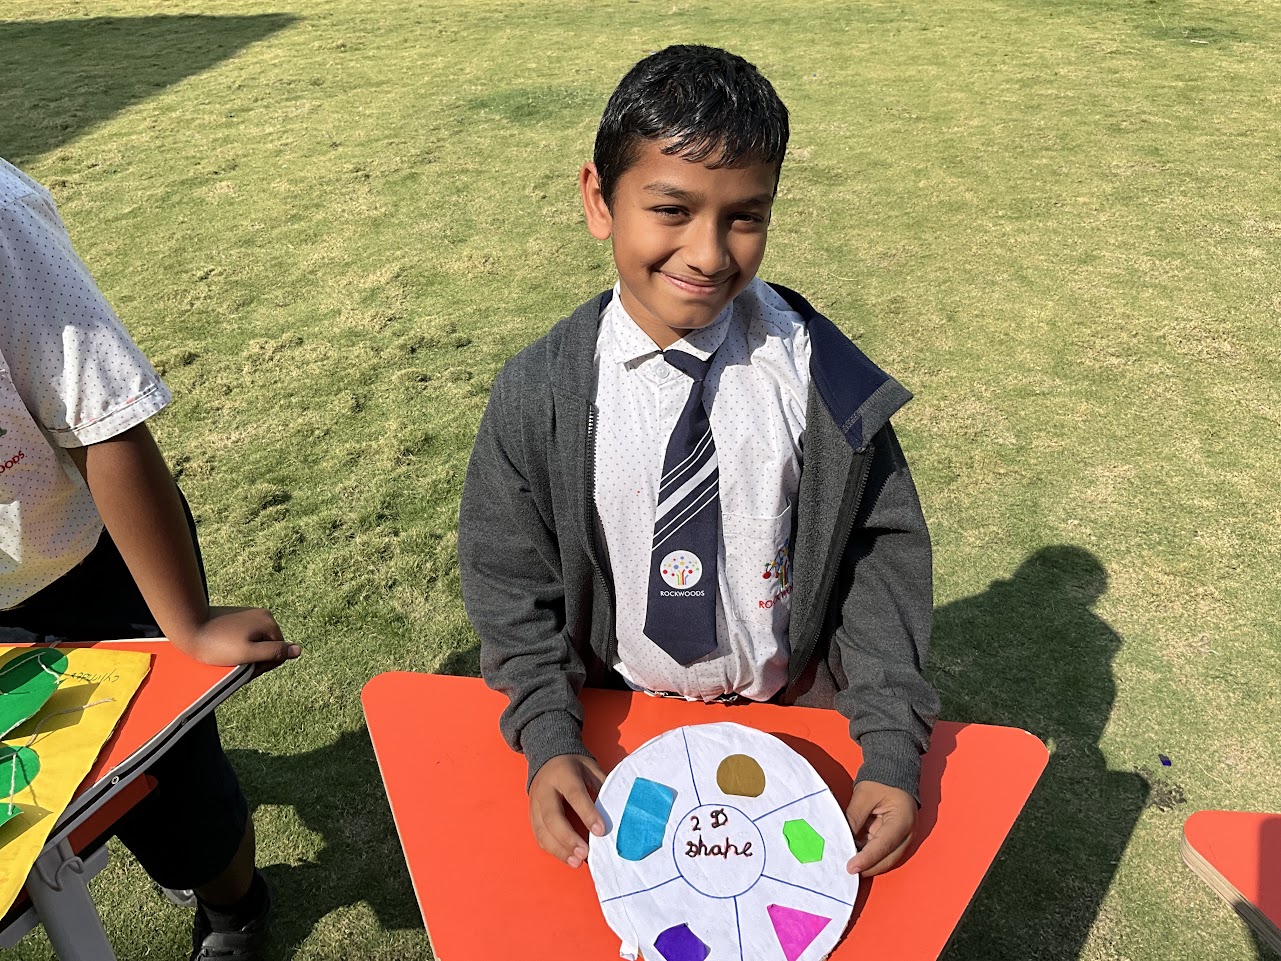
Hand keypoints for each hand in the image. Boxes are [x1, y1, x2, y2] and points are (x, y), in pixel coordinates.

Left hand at [171, 606, 299, 672]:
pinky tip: (223, 649)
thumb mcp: (248, 654)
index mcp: (268, 623)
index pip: (278, 652)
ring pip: (254, 642)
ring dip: (244, 653)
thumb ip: (274, 652)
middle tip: (233, 663)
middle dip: (253, 659)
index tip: (244, 668)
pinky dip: (236, 645)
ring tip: (226, 657)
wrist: (187, 626)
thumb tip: (298, 650)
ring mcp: (248, 615)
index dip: (263, 666)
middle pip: (267, 646)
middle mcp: (262, 616)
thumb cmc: (216, 644)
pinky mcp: (236, 617)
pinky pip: (243, 636)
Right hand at [529, 754, 606, 867]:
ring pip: (542, 829)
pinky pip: (538, 834)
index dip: (587, 813)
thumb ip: (602, 786)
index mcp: (563, 774)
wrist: (547, 756)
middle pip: (552, 816)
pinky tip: (565, 857)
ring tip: (576, 862)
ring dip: (558, 849)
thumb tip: (616, 811)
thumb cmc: (575, 766)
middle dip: (568, 838)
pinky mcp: (531, 814)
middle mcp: (545, 788)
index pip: (575, 795)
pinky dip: (551, 848)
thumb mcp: (591, 768)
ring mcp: (535, 802)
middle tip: (584, 854)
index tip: (601, 831)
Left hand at [846, 780, 916, 876]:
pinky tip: (854, 855)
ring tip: (847, 863)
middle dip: (867, 867)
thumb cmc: (881, 780)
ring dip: (867, 862)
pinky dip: (868, 855)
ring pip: (885, 858)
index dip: (866, 859)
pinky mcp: (895, 837)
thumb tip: (843, 838)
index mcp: (902, 821)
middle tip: (846, 871)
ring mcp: (902, 837)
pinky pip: (882, 851)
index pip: (883, 846)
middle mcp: (907, 833)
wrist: (893, 772)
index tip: (851, 868)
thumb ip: (854, 818)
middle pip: (887, 858)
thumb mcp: (864, 796)